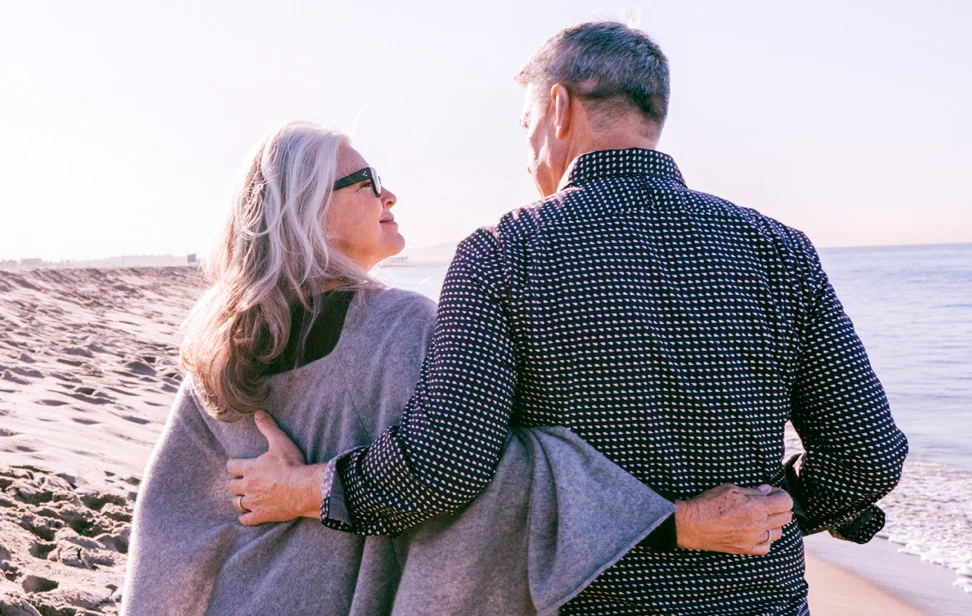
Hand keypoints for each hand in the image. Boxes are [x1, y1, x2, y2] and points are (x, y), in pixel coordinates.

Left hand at [226, 411, 324, 525]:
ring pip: (237, 503)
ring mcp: (253, 502)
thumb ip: (268, 427)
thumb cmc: (291, 465)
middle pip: (232, 486)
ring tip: (243, 498)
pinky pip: (246, 519)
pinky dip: (245, 518)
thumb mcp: (280, 442)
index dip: (233, 465)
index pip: (232, 466)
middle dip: (235, 483)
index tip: (235, 465)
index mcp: (250, 468)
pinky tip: (247, 516)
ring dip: (239, 500)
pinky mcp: (261, 515)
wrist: (302, 488)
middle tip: (240, 482)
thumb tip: (258, 413)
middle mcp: (248, 486)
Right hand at [675, 484, 793, 554]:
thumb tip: (767, 490)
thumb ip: (752, 491)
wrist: (692, 524)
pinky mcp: (746, 549)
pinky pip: (766, 547)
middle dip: (780, 507)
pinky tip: (757, 532)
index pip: (786, 502)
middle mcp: (759, 524)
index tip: (773, 492)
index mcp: (757, 507)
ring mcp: (754, 539)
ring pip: (778, 533)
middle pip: (786, 517)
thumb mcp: (730, 489)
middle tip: (769, 502)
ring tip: (763, 517)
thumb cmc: (709, 503)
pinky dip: (766, 539)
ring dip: (774, 523)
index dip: (781, 494)